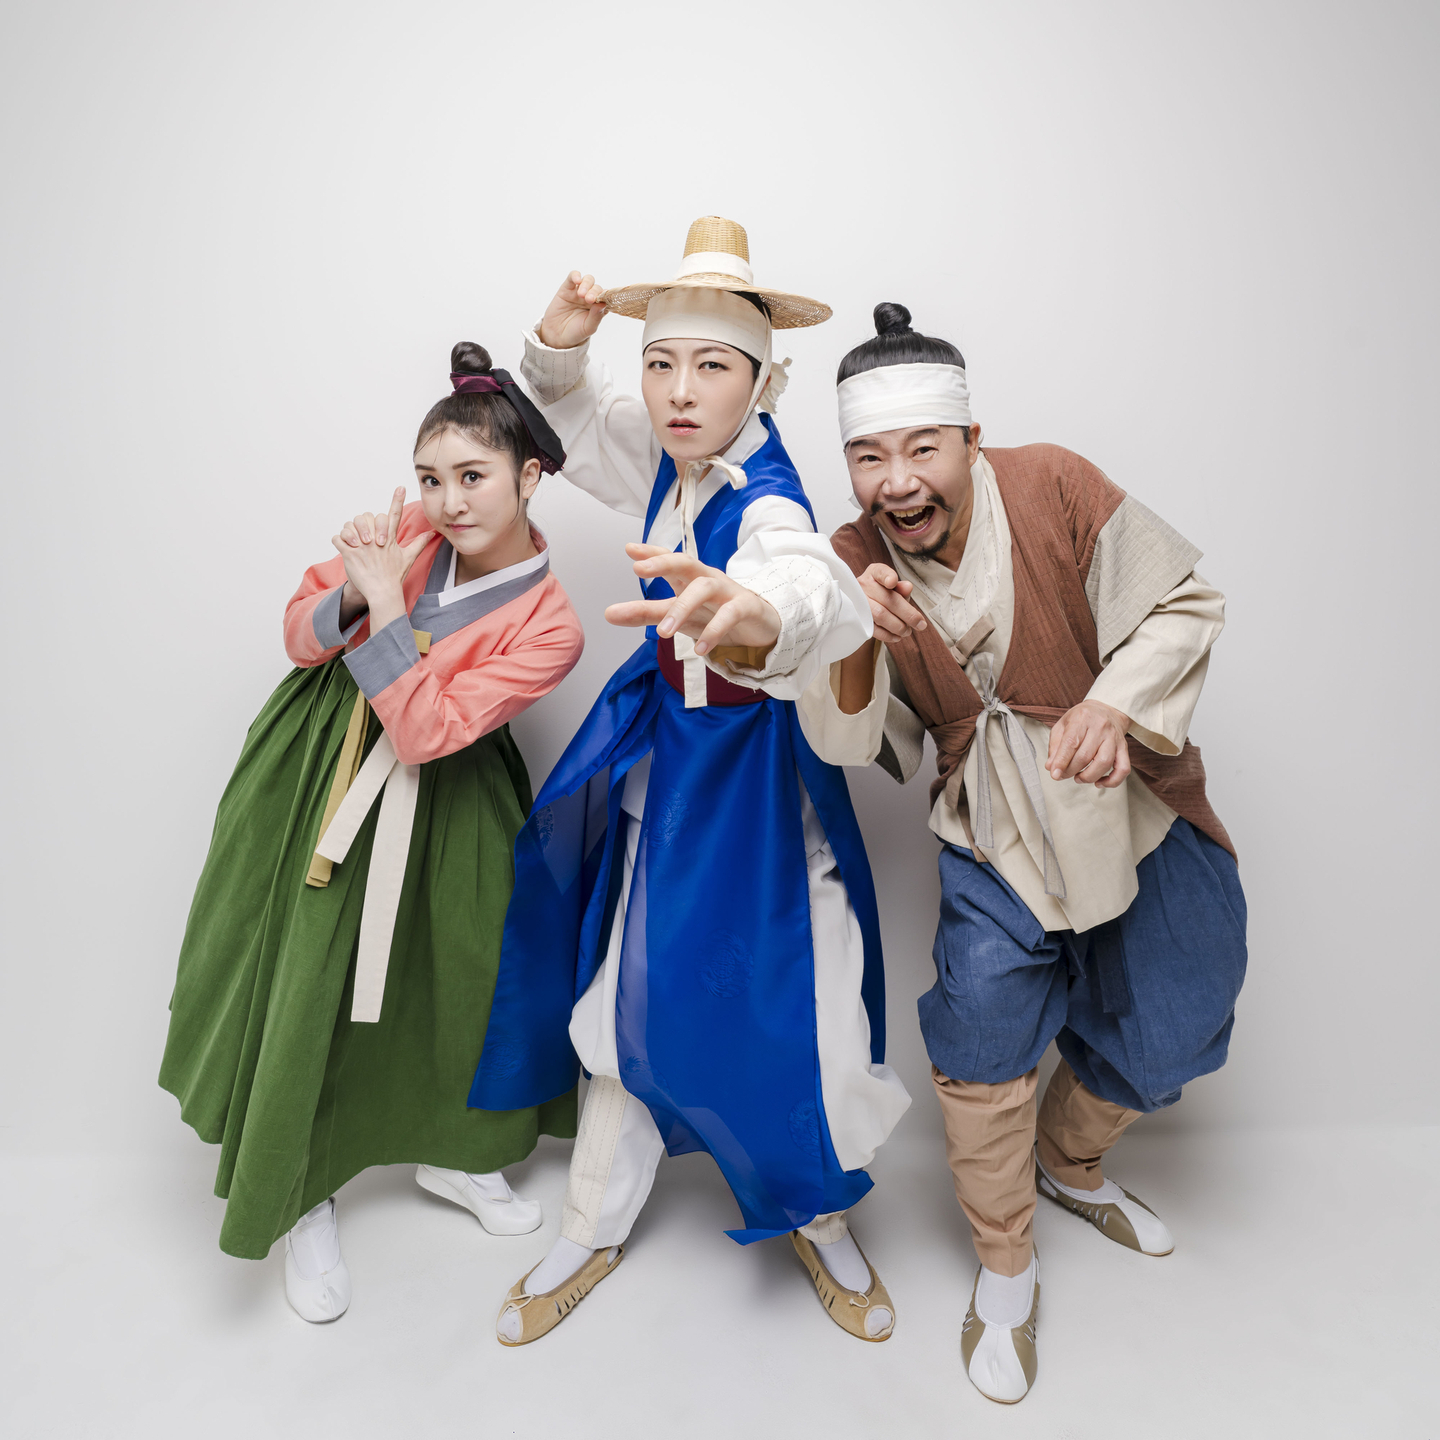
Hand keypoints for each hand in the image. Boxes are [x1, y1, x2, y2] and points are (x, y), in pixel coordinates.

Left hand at [332, 487, 429, 630]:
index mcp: (390, 538)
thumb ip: (419, 543)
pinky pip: (338, 539)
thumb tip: (432, 534)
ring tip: (353, 542)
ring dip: (349, 531)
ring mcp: (362, 546)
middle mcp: (376, 539)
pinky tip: (344, 548)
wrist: (382, 593)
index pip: (394, 515)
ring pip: (349, 525)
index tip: (400, 488)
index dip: (398, 501)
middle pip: (367, 517)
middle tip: (364, 538)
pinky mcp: (349, 554)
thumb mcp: (408, 557)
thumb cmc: (394, 576)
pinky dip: (338, 541)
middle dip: (363, 523)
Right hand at [538, 271, 606, 349]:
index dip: (606, 297)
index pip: (607, 298)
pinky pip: (572, 277)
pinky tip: (577, 280)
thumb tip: (603, 304)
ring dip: (587, 285)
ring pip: (588, 280)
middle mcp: (591, 298)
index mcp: (599, 308)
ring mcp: (579, 292)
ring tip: (581, 294)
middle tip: (589, 300)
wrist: (557, 335)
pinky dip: (575, 276)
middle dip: (594, 292)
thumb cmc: (575, 332)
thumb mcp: (588, 328)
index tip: (602, 302)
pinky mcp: (567, 288)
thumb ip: (596, 317)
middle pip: (597, 288)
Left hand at [604, 543, 780, 657]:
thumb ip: (645, 614)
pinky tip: (700, 648)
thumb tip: (608, 613)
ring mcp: (727, 591)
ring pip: (703, 588)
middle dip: (662, 563)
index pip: (669, 559)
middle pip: (686, 562)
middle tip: (638, 570)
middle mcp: (706, 579)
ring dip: (682, 608)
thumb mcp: (677, 616)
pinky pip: (729, 614)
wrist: (759, 627)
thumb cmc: (713, 614)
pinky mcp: (746, 607)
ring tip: (663, 632)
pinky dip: (714, 631)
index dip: (651, 552)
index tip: (629, 549)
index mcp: (689, 578)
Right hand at [857, 562, 927, 642]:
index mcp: (874, 573)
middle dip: (907, 614)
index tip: (892, 582)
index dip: (887, 576)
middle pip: (887, 599)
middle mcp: (863, 585)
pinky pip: (873, 628)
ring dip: (898, 626)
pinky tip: (897, 637)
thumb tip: (907, 587)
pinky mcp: (857, 618)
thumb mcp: (894, 589)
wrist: (864, 607)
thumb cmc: (883, 594)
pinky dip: (887, 635)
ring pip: (880, 615)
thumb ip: (902, 588)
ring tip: (908, 631)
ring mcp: (858, 602)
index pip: (880, 572)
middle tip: (920, 624)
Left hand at [1046, 699, 1131, 786]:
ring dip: (1089, 777)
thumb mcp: (1063, 725)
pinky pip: (1123, 769)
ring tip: (1078, 778)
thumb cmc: (1082, 718)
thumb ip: (1055, 746)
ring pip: (1104, 763)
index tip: (1055, 774)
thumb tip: (1050, 767)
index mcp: (1082, 719)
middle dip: (1071, 771)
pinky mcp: (1124, 748)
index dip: (1062, 761)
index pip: (1071, 743)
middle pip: (1086, 756)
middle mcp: (1100, 727)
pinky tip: (1098, 783)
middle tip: (1063, 775)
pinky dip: (1112, 781)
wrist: (1106, 709)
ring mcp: (1114, 738)